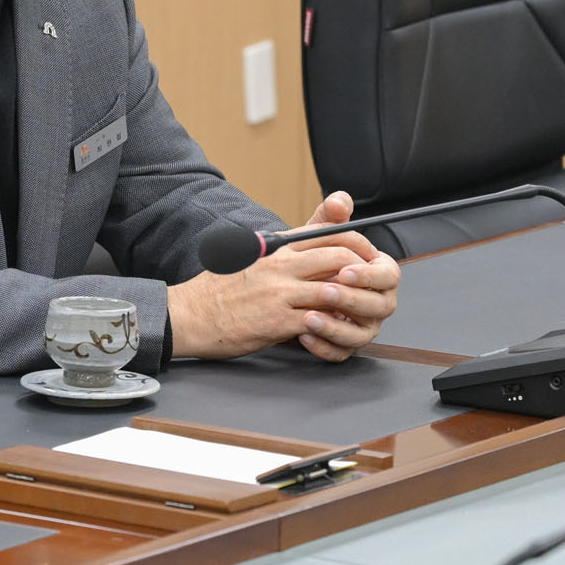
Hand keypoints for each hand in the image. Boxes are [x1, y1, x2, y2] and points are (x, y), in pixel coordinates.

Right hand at [169, 192, 399, 362]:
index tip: (367, 257)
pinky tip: (338, 331)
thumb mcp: (251, 259)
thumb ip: (281, 254)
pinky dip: (334, 326)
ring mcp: (280, 292)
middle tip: (374, 285)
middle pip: (339, 256)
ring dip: (353, 300)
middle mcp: (281, 265)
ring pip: (334, 287)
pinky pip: (318, 320)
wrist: (189, 315)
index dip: (356, 244)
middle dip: (364, 270)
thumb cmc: (218, 290)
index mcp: (277, 248)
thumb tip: (307, 253)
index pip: (327, 233)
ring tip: (361, 310)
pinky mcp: (277, 321)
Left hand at [280, 192, 400, 359]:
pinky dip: (323, 345)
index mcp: (377, 274)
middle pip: (378, 306)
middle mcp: (375, 303)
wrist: (292, 287)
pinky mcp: (344, 346)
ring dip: (335, 326)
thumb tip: (337, 202)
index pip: (388, 275)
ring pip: (360, 334)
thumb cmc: (314, 259)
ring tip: (308, 316)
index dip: (369, 274)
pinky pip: (339, 352)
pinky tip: (304, 335)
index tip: (346, 270)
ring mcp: (362, 327)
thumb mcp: (319, 236)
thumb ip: (330, 217)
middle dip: (352, 299)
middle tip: (326, 291)